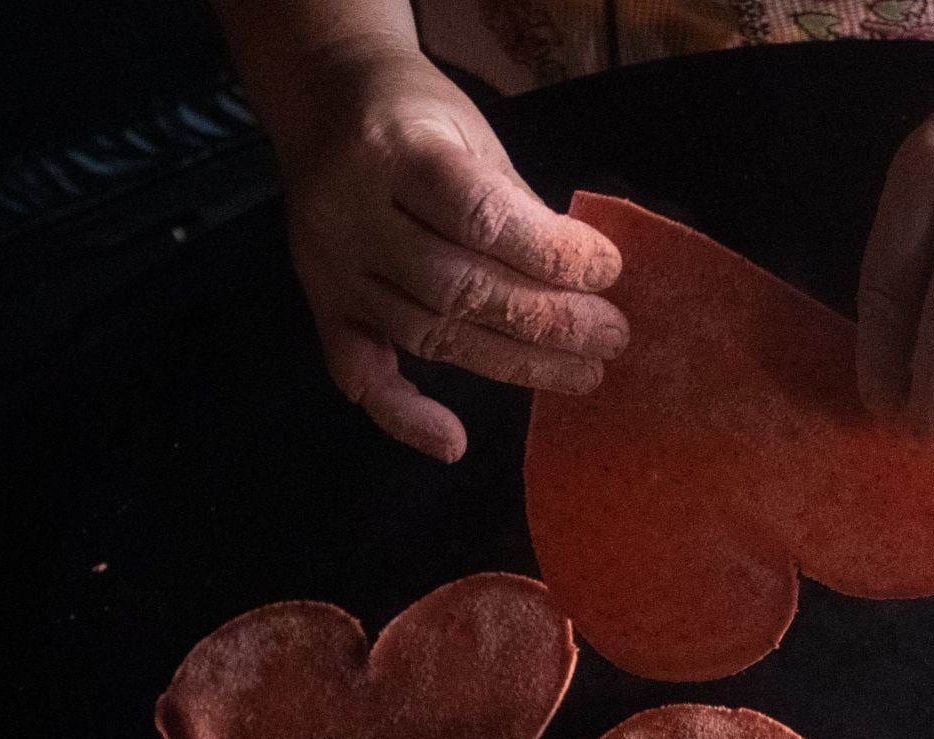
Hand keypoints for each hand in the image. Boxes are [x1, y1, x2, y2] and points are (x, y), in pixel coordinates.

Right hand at [277, 40, 626, 461]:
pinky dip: (403, 415)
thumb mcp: (475, 136)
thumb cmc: (420, 117)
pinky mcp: (322, 304)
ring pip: (427, 332)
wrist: (322, 100)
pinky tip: (452, 444)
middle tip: (612, 335)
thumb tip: (584, 280)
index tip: (607, 269)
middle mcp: (352, 214)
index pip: (480, 216)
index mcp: (395, 151)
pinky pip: (357, 370)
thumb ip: (518, 208)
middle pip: (457, 286)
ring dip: (513, 364)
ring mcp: (331, 267)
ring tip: (584, 373)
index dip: (550, 252)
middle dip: (546, 320)